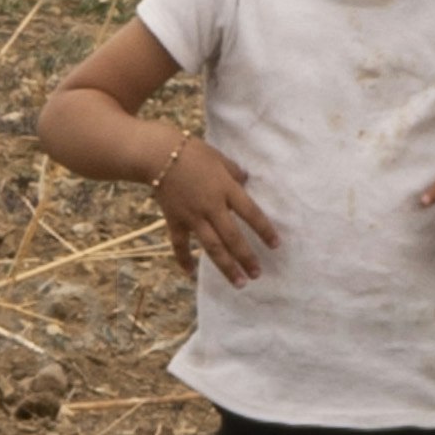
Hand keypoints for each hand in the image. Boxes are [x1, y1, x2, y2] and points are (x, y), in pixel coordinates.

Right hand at [146, 132, 277, 281]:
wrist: (159, 155)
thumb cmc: (193, 152)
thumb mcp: (220, 158)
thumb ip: (234, 172)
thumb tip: (245, 182)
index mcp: (225, 189)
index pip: (251, 213)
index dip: (264, 230)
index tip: (276, 245)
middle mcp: (211, 207)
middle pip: (232, 237)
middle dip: (246, 257)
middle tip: (257, 274)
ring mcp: (192, 217)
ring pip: (211, 247)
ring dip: (226, 266)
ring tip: (238, 282)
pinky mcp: (175, 221)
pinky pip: (180, 245)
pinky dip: (184, 260)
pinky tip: (190, 274)